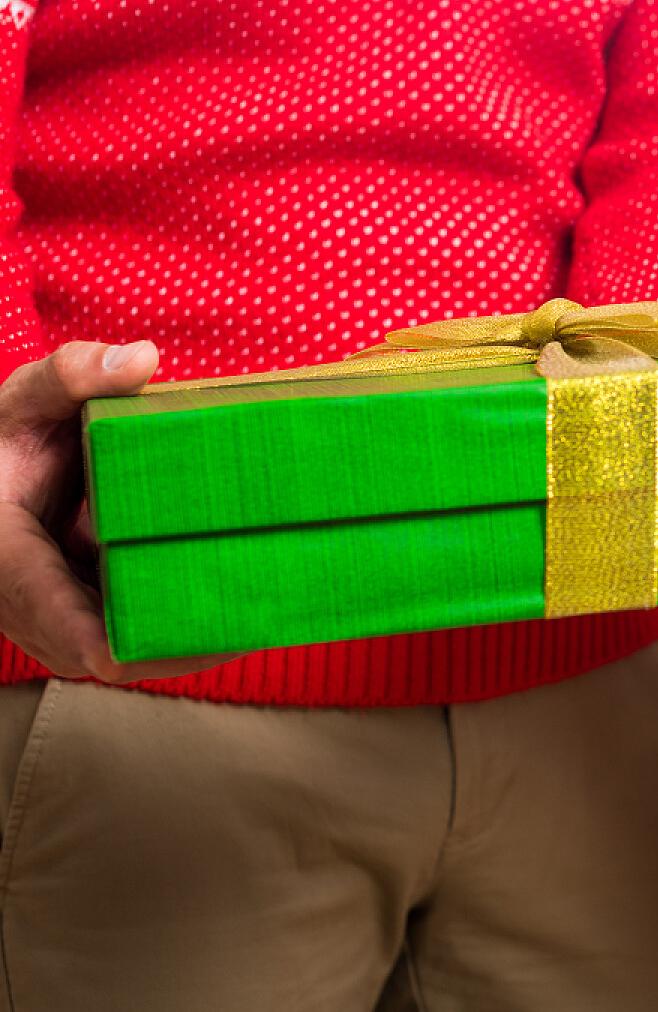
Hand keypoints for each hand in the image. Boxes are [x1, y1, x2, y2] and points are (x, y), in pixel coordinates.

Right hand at [0, 342, 238, 680]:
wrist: (0, 479)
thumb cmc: (7, 443)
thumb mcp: (26, 402)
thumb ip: (72, 375)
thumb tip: (141, 358)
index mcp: (7, 560)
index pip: (49, 612)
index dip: (95, 638)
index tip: (129, 653)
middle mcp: (33, 610)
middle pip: (111, 650)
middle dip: (182, 642)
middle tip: (260, 615)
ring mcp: (65, 626)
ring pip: (136, 653)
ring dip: (200, 640)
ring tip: (276, 613)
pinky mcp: (95, 625)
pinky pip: (145, 640)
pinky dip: (194, 629)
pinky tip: (257, 608)